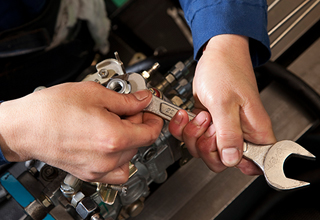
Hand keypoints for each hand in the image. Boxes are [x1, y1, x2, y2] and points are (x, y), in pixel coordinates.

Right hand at [0, 82, 162, 183]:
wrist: (25, 127)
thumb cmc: (51, 110)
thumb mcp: (94, 93)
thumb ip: (126, 99)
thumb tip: (143, 99)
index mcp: (113, 136)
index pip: (151, 131)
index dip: (155, 117)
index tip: (151, 109)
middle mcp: (108, 158)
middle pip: (141, 141)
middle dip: (139, 122)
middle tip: (128, 108)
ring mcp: (98, 169)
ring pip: (131, 155)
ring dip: (129, 138)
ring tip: (114, 123)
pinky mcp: (89, 174)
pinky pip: (117, 171)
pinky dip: (121, 158)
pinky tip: (110, 143)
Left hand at [169, 34, 275, 174]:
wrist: (216, 54)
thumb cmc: (226, 70)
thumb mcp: (224, 103)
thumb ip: (229, 134)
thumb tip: (231, 159)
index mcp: (255, 131)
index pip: (253, 163)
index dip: (234, 162)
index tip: (220, 148)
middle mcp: (240, 133)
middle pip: (220, 160)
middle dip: (205, 145)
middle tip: (208, 125)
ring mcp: (223, 128)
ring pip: (203, 148)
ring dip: (193, 134)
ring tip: (200, 114)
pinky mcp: (209, 122)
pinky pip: (193, 136)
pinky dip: (185, 128)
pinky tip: (188, 114)